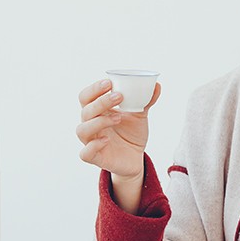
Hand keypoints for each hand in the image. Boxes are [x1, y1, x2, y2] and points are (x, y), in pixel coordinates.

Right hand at [76, 78, 160, 212]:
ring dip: (99, 121)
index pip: (86, 97)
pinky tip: (106, 140)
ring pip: (82, 130)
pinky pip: (85, 153)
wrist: (136, 158)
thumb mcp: (140, 115)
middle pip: (85, 111)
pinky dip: (93, 145)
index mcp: (97, 111)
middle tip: (119, 96)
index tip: (109, 83)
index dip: (94, 89)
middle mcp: (91, 125)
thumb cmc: (132, 134)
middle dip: (101, 102)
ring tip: (118, 118)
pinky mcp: (95, 158)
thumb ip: (146, 100)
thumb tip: (157, 85)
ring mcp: (91, 141)